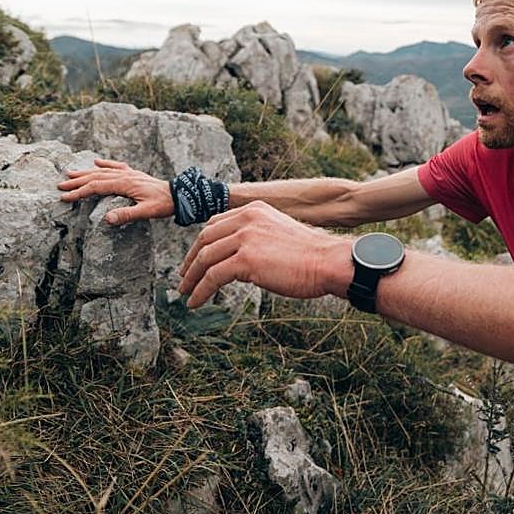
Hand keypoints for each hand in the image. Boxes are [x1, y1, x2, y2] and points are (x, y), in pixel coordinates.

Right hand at [57, 158, 173, 224]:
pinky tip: (97, 162)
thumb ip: (126, 215)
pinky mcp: (134, 174)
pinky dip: (105, 164)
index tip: (64, 197)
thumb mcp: (146, 212)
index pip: (95, 187)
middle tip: (59, 185)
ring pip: (102, 171)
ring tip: (70, 173)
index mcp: (124, 184)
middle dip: (76, 181)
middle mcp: (124, 175)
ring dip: (85, 172)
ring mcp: (129, 173)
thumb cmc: (164, 204)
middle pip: (95, 176)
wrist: (180, 194)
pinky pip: (116, 166)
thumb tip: (107, 219)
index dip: (79, 192)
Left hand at [178, 201, 350, 308]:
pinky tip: (196, 302)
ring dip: (191, 278)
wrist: (329, 261)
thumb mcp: (279, 233)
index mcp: (254, 210)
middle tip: (184, 278)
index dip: (201, 243)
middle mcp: (247, 220)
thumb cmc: (311, 254)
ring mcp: (245, 239)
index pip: (216, 224)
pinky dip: (200, 291)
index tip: (195, 259)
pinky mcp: (246, 260)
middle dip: (191, 260)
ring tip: (186, 293)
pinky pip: (212, 277)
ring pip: (205, 258)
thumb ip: (258, 238)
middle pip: (205, 239)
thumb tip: (239, 258)